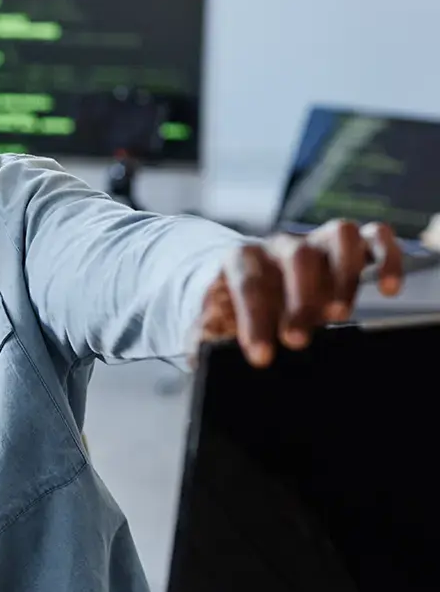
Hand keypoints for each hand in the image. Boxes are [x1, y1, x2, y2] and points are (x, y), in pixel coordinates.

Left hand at [197, 219, 402, 365]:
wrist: (250, 285)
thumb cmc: (232, 309)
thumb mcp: (210, 322)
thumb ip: (203, 334)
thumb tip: (203, 351)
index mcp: (242, 259)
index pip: (247, 280)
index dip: (254, 318)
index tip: (260, 355)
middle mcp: (281, 245)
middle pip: (297, 256)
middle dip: (299, 301)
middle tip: (297, 341)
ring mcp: (317, 242)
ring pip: (340, 236)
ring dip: (344, 275)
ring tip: (338, 315)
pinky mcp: (349, 247)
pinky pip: (375, 237)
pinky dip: (386, 257)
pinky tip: (389, 289)